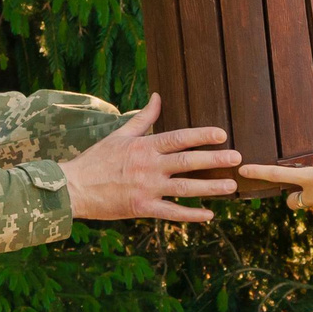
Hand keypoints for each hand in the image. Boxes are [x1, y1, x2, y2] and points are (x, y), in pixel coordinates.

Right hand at [61, 95, 242, 222]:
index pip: (178, 138)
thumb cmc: (96, 159)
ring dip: (210, 188)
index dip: (201, 136)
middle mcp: (149, 166)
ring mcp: (146, 188)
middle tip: (237, 159)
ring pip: (184, 188)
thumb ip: (143, 118)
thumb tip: (157, 96)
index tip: (222, 134)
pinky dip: (190, 214)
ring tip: (231, 186)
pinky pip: (171, 213)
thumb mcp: (120, 134)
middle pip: (187, 162)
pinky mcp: (142, 208)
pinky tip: (208, 215)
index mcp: (144, 146)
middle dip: (214, 160)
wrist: (75, 187)